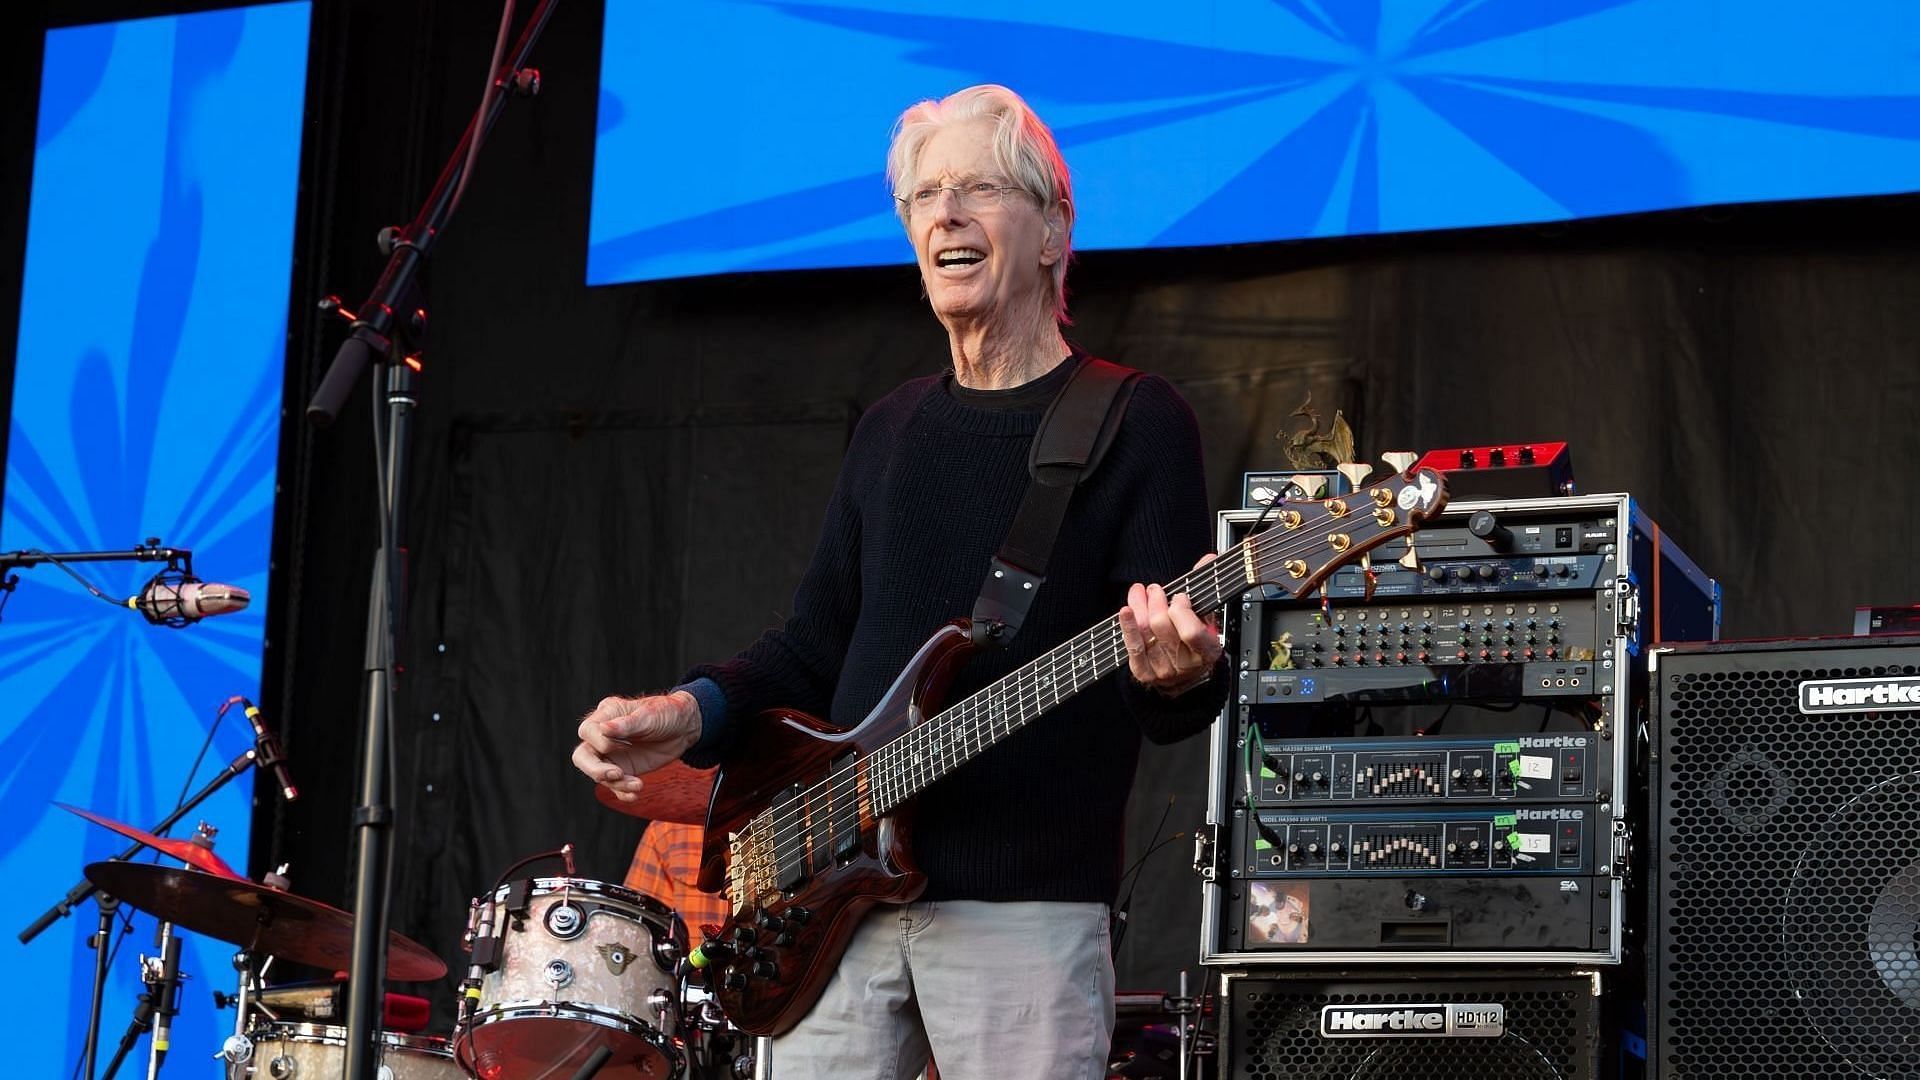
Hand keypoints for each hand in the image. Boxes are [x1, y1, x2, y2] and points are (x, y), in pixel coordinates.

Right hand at [571, 692, 703, 802]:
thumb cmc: (667, 713)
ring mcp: (612, 754)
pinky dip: (622, 792)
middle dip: (596, 770)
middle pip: (583, 756)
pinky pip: (614, 785)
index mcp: (606, 714)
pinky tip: (634, 794)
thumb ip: (626, 725)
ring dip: (616, 783)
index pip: (587, 732)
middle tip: (617, 775)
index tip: (623, 744)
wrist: (685, 727)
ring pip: (599, 775)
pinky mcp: (624, 769)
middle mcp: (604, 736)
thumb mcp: (649, 716)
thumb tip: (602, 729)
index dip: (601, 742)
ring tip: (638, 785)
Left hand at [1118, 553, 1222, 696]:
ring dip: (1140, 606)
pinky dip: (1128, 625)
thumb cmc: (1193, 642)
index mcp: (1207, 651)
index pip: (1191, 632)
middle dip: (1157, 602)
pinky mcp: (1144, 672)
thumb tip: (1208, 559)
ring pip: (1146, 632)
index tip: (1180, 596)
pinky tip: (1126, 610)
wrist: (1183, 676)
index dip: (1182, 610)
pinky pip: (1133, 646)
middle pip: (1163, 627)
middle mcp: (1185, 664)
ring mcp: (1164, 670)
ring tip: (1140, 592)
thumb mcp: (1205, 618)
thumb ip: (1205, 589)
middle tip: (1155, 590)